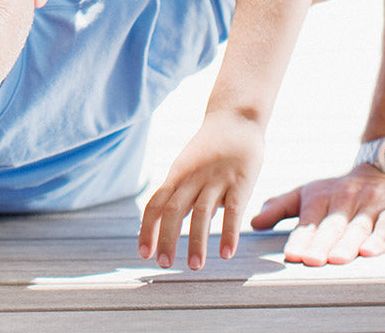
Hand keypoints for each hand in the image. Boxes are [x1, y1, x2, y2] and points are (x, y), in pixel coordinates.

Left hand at [138, 110, 264, 269]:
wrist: (235, 117)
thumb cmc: (210, 148)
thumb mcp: (188, 168)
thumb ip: (182, 195)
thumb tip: (171, 225)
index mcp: (176, 175)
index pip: (155, 204)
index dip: (148, 229)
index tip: (143, 253)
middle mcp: (192, 177)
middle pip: (173, 210)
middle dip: (166, 238)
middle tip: (163, 265)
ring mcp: (216, 179)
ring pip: (201, 213)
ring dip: (196, 241)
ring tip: (195, 266)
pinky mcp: (240, 181)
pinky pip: (234, 210)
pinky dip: (228, 233)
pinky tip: (226, 253)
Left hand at [250, 164, 384, 265]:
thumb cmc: (342, 191)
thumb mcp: (309, 193)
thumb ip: (281, 207)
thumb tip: (253, 222)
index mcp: (320, 196)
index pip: (309, 220)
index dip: (301, 238)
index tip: (292, 255)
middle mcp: (345, 199)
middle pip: (332, 226)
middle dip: (321, 244)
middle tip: (311, 261)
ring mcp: (372, 204)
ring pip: (358, 226)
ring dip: (347, 243)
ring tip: (337, 260)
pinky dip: (380, 237)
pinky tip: (371, 251)